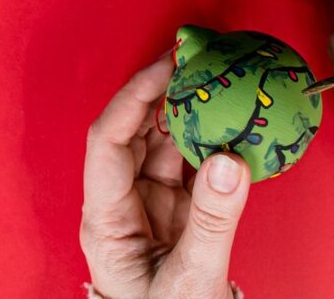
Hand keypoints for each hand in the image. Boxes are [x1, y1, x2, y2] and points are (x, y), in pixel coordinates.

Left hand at [80, 56, 250, 298]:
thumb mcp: (190, 280)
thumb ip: (211, 222)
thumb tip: (229, 161)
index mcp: (104, 219)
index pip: (107, 142)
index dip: (133, 98)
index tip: (165, 68)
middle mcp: (121, 202)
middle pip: (133, 133)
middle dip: (160, 92)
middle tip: (193, 57)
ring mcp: (149, 203)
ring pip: (161, 143)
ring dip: (186, 111)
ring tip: (215, 77)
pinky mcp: (176, 208)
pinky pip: (188, 163)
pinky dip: (208, 139)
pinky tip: (228, 119)